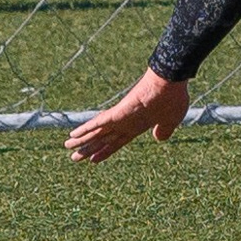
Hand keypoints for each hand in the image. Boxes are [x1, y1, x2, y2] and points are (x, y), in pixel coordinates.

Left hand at [66, 69, 189, 163]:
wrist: (171, 81)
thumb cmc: (173, 98)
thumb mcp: (171, 120)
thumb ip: (163, 130)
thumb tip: (158, 138)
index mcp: (137, 125)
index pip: (117, 142)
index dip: (105, 151)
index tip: (93, 159)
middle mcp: (125, 122)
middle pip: (103, 138)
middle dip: (88, 148)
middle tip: (73, 157)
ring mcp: (121, 117)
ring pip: (97, 132)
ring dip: (82, 140)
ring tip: (67, 145)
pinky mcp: (118, 112)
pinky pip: (99, 122)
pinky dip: (86, 128)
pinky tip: (74, 134)